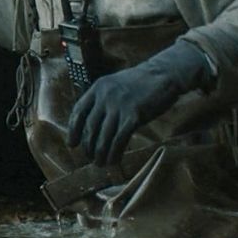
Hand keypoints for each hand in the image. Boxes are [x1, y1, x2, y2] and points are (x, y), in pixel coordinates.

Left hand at [66, 39, 212, 165]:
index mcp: (98, 87)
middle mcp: (105, 96)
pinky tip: (114, 161)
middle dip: (88, 146)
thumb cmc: (141, 82)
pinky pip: (119, 139)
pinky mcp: (133, 115)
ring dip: (100, 153)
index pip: (78, 111)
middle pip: (90, 127)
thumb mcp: (115, 85)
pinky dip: (115, 153)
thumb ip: (103, 100)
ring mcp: (119, 106)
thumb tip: (93, 125)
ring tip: (100, 163)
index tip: (72, 144)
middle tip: (90, 158)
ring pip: (103, 136)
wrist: (165, 74)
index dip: (73, 130)